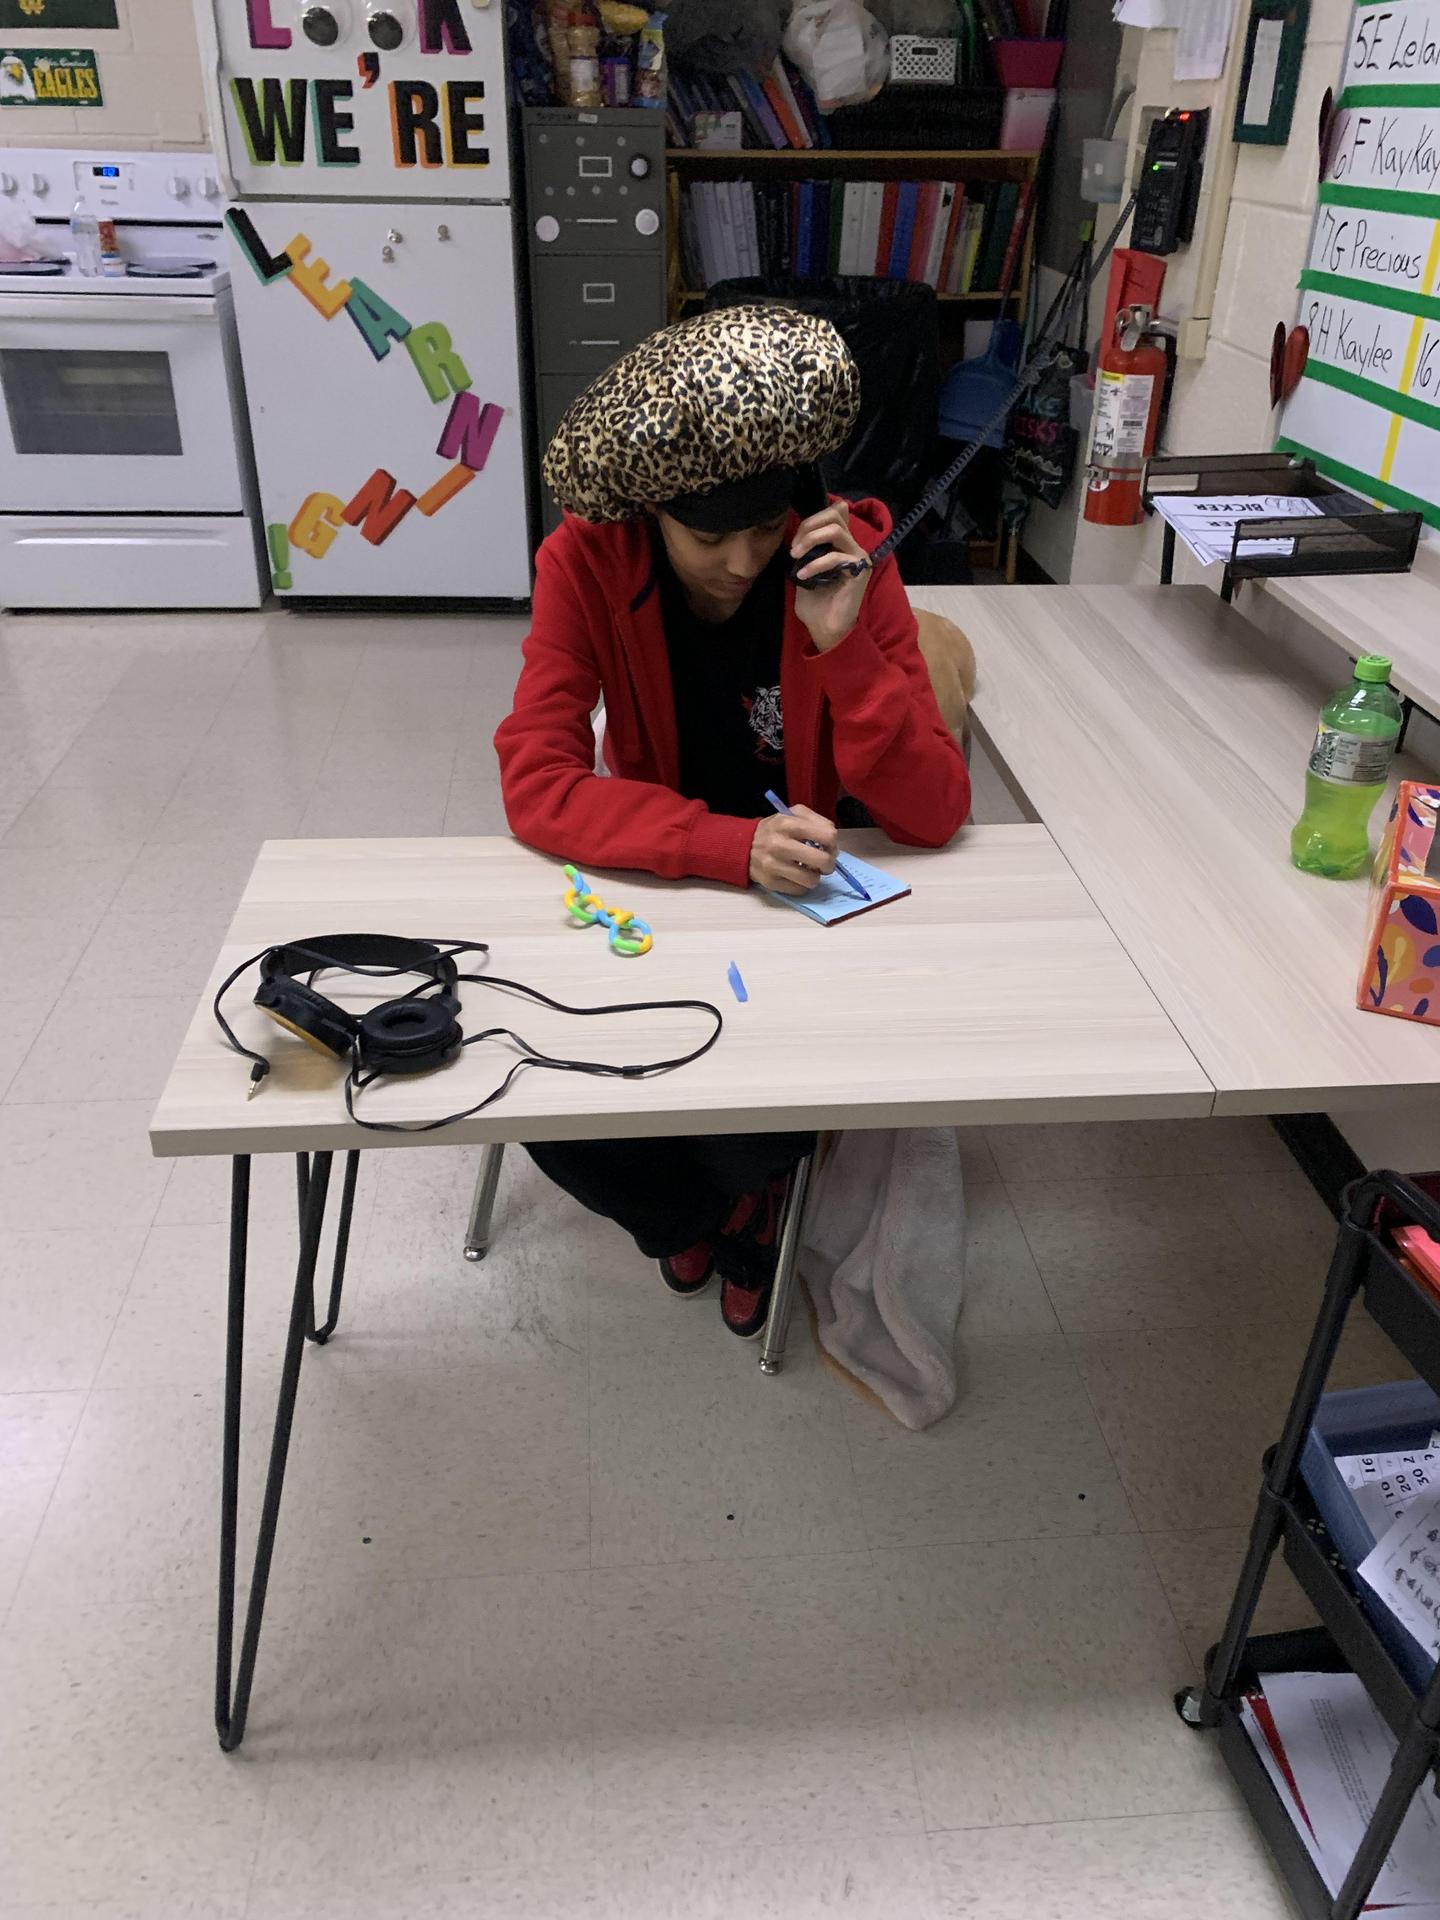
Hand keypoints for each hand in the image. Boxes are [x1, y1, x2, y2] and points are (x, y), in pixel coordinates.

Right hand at [748, 808, 837, 894]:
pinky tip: (796, 876)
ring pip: (812, 880)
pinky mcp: (770, 882)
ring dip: (815, 876)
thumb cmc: (774, 830)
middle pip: (823, 860)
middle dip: (829, 863)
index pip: (827, 835)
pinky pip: (799, 890)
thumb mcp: (791, 814)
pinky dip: (802, 884)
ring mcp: (774, 865)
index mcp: (787, 824)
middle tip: (823, 862)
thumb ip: (815, 820)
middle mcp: (780, 845)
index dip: (833, 842)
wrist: (743, 846)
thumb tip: (832, 842)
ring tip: (809, 870)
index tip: (827, 845)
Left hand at [790, 497, 871, 653]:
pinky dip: (814, 564)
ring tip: (796, 556)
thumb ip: (806, 549)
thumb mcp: (804, 569)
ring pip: (835, 530)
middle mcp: (852, 546)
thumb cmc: (815, 603)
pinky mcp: (859, 570)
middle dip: (808, 526)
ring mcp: (858, 556)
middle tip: (794, 548)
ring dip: (810, 540)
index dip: (813, 518)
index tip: (795, 539)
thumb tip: (797, 532)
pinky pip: (834, 557)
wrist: (825, 628)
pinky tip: (802, 575)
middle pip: (835, 514)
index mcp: (841, 543)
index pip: (835, 511)